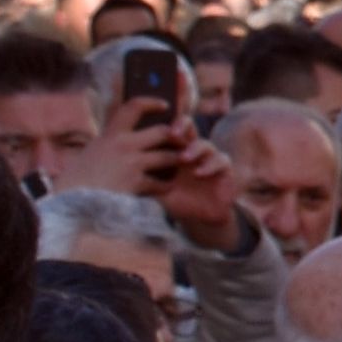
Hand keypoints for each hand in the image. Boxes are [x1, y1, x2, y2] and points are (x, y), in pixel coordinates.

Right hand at [59, 95, 187, 201]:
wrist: (71, 202)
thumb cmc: (78, 179)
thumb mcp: (93, 151)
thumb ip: (111, 143)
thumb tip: (127, 136)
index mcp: (110, 134)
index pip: (134, 106)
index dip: (152, 102)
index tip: (164, 104)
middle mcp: (123, 144)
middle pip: (163, 132)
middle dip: (175, 137)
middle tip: (181, 141)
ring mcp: (131, 164)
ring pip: (169, 156)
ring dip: (176, 161)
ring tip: (178, 164)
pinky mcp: (137, 184)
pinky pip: (163, 183)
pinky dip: (166, 185)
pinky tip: (166, 187)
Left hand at [153, 124, 244, 254]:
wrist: (200, 218)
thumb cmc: (175, 200)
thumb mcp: (155, 190)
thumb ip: (142, 181)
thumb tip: (117, 177)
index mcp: (173, 150)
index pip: (170, 129)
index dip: (163, 123)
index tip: (151, 127)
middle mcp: (192, 150)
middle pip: (189, 126)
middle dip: (182, 125)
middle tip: (172, 132)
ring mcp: (209, 158)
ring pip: (206, 144)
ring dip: (195, 148)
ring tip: (184, 158)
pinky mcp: (224, 170)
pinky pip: (221, 160)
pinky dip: (210, 165)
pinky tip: (199, 173)